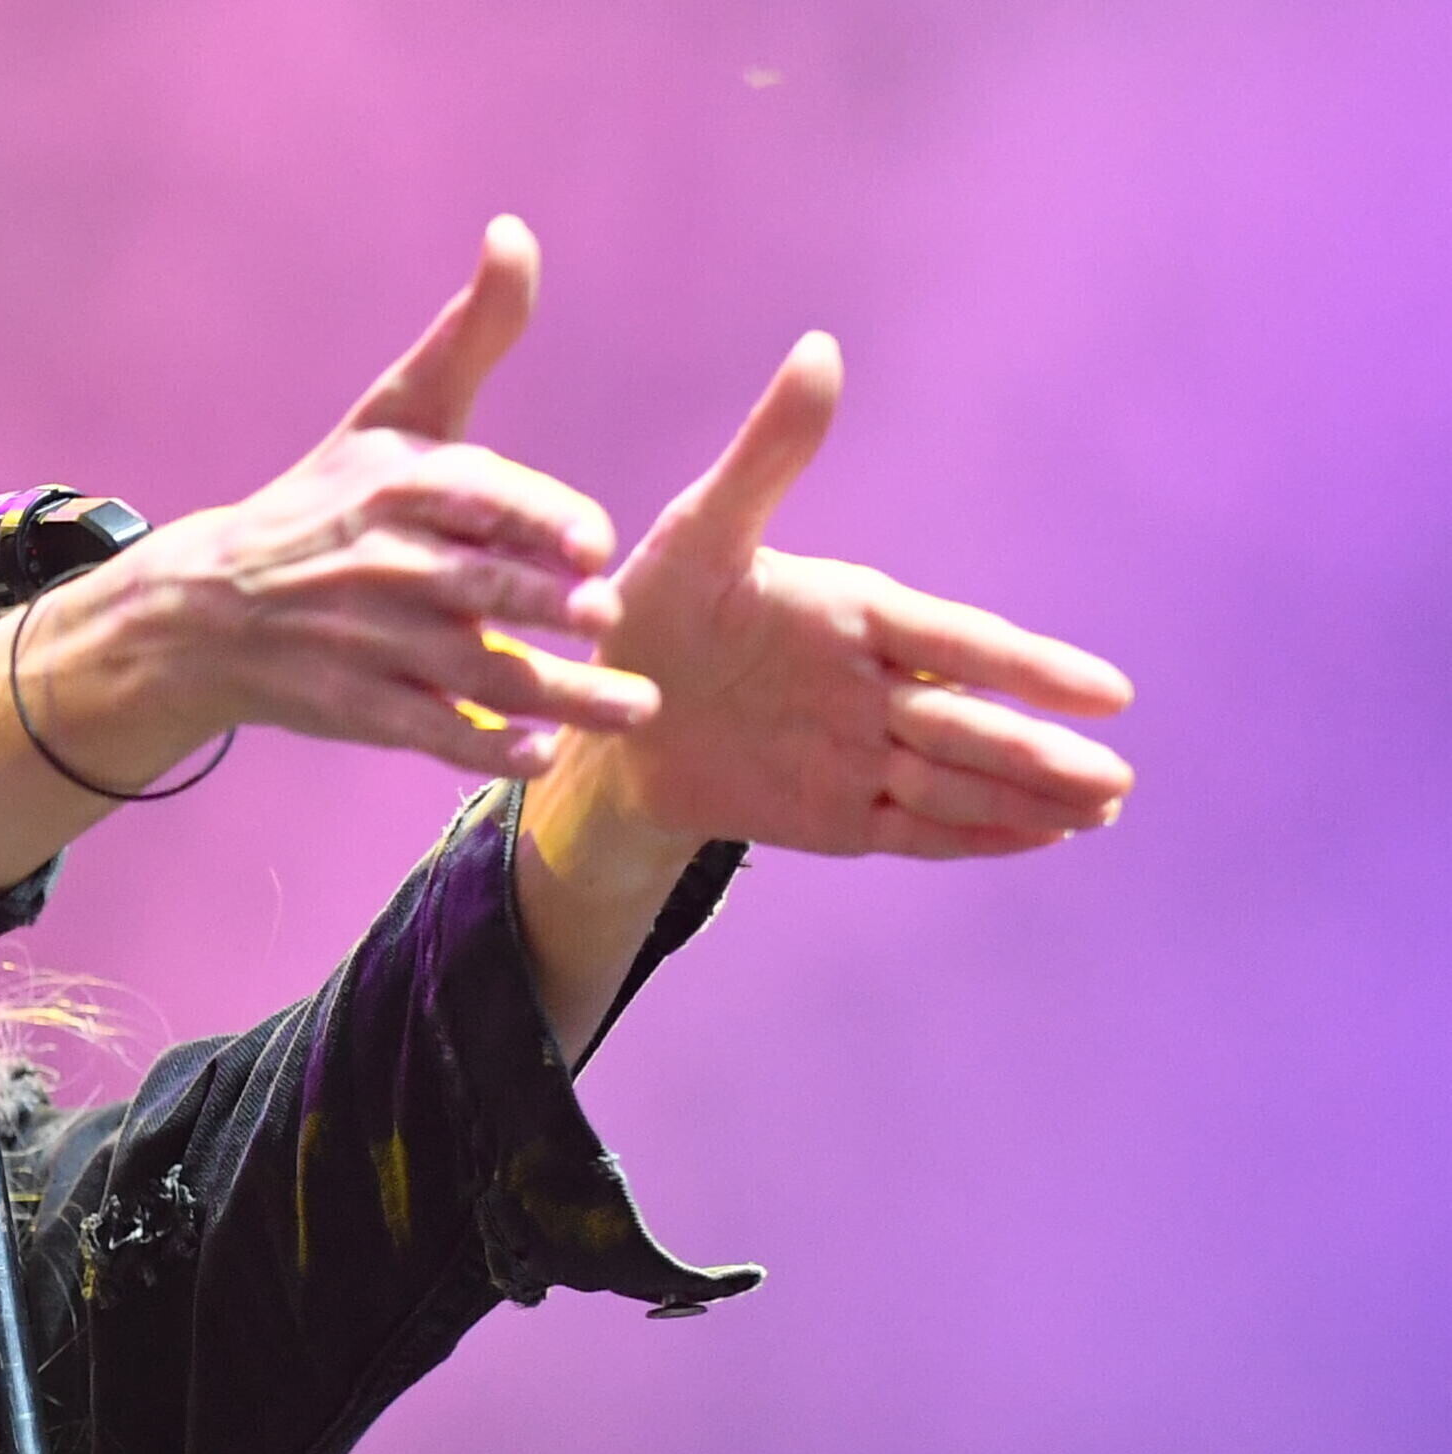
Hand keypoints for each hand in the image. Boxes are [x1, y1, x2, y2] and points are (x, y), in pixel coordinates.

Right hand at [17, 216, 659, 789]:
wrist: (208, 608)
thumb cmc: (325, 502)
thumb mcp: (392, 414)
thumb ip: (470, 335)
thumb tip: (514, 233)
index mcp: (397, 484)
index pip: (475, 498)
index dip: (538, 521)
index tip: (593, 545)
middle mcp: (381, 563)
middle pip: (478, 586)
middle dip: (546, 606)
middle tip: (611, 621)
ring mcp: (366, 641)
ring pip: (472, 669)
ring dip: (555, 693)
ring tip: (632, 707)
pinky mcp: (357, 708)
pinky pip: (430, 732)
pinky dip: (484, 749)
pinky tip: (541, 756)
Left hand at [584, 332, 1134, 857]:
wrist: (605, 715)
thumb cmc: (653, 609)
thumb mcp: (700, 533)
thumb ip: (768, 457)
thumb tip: (820, 349)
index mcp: (858, 615)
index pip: (959, 642)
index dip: (1030, 669)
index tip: (1106, 691)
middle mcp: (874, 686)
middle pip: (970, 723)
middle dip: (1039, 752)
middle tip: (1115, 777)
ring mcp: (860, 755)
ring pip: (955, 779)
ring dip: (1026, 794)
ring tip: (1102, 804)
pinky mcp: (837, 816)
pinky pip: (914, 829)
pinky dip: (974, 836)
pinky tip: (1042, 837)